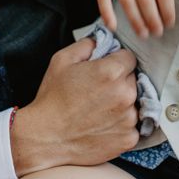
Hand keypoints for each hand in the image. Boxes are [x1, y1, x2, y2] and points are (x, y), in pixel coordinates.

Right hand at [10, 39, 139, 175]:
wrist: (44, 138)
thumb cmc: (52, 99)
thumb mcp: (63, 60)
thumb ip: (88, 44)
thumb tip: (102, 39)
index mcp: (112, 72)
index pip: (129, 58)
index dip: (116, 62)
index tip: (105, 70)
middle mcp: (125, 94)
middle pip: (133, 79)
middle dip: (120, 82)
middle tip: (99, 91)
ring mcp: (129, 118)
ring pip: (134, 103)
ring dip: (122, 104)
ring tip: (99, 110)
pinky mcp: (128, 139)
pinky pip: (133, 126)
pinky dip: (122, 125)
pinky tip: (103, 124)